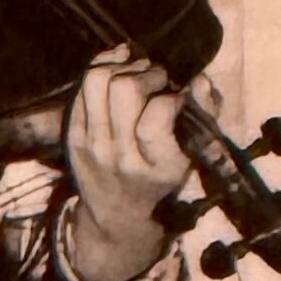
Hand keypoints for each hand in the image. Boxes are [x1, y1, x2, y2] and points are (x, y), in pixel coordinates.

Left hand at [65, 58, 214, 280]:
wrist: (118, 213)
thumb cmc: (162, 178)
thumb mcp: (192, 156)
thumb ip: (206, 116)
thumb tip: (199, 80)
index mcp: (159, 166)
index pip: (157, 114)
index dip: (170, 95)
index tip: (178, 96)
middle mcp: (122, 157)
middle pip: (124, 89)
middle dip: (146, 74)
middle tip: (158, 79)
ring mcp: (93, 146)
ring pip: (98, 80)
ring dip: (121, 67)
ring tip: (136, 73)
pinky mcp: (74, 136)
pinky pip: (83, 87)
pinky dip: (103, 69)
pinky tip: (118, 71)